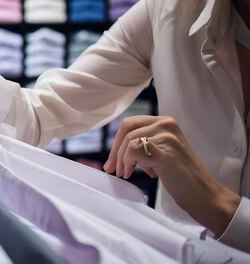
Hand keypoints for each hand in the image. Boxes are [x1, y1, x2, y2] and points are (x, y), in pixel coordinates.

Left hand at [104, 115, 239, 236]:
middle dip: (115, 150)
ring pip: (129, 141)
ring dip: (122, 160)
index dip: (117, 142)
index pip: (130, 123)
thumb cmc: (181, 177)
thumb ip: (144, 144)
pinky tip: (138, 174)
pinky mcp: (164, 152)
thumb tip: (115, 151)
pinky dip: (129, 163)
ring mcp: (166, 137)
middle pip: (126, 128)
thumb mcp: (161, 152)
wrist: (203, 195)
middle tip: (113, 169)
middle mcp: (166, 124)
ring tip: (126, 174)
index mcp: (165, 122)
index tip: (113, 161)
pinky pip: (133, 150)